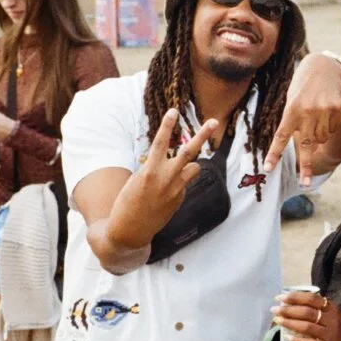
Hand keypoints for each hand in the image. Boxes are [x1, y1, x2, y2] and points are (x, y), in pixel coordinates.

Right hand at [108, 109, 218, 248]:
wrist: (131, 230)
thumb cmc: (127, 202)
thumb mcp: (136, 180)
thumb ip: (153, 167)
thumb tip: (165, 160)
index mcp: (150, 171)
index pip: (160, 143)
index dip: (167, 126)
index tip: (174, 111)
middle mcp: (166, 178)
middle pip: (189, 152)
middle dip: (202, 135)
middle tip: (213, 122)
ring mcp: (176, 190)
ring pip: (194, 168)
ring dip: (190, 164)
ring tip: (181, 167)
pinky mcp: (181, 199)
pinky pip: (184, 184)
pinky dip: (177, 183)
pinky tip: (164, 196)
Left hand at [265, 54, 340, 184]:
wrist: (325, 67)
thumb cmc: (303, 86)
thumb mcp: (292, 99)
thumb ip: (294, 120)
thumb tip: (306, 145)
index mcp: (291, 109)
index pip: (280, 135)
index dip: (274, 153)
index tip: (268, 168)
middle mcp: (308, 111)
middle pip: (306, 145)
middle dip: (306, 165)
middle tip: (305, 183)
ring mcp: (324, 111)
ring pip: (322, 138)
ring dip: (319, 135)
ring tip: (317, 117)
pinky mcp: (337, 110)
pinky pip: (333, 129)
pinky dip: (329, 126)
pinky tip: (327, 111)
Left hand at [275, 290, 340, 340]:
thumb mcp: (335, 313)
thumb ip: (319, 308)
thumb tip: (295, 303)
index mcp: (332, 308)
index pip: (311, 299)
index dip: (295, 297)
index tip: (281, 297)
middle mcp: (331, 320)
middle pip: (307, 312)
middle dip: (288, 310)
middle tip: (275, 309)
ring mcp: (329, 334)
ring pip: (307, 327)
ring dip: (290, 323)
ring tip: (278, 320)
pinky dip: (298, 340)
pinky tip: (287, 338)